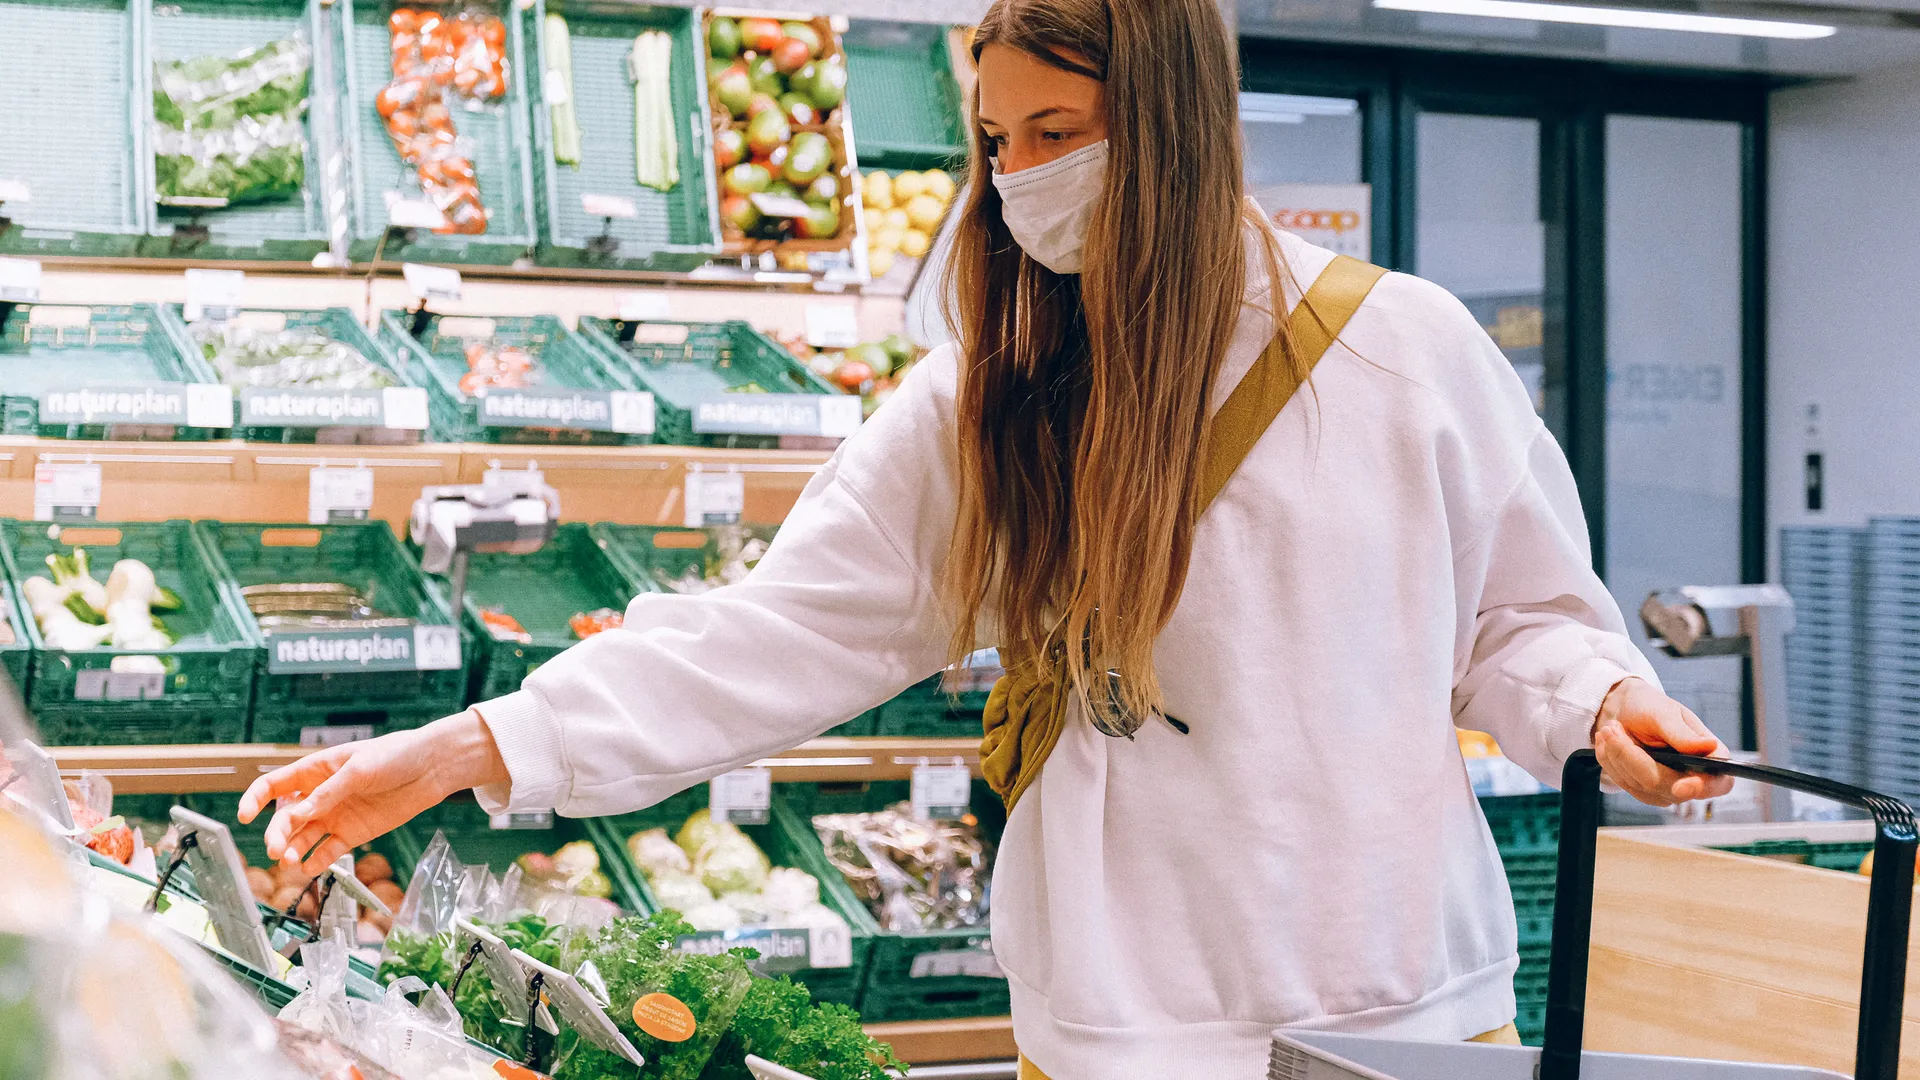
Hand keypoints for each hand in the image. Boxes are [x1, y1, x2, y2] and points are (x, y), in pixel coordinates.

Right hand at [238, 709, 508, 874]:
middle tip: (278, 850)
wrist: (432, 767)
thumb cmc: (396, 755)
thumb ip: (329, 794)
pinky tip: (310, 868)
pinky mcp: (353, 833)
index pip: (274, 786)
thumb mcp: (359, 769)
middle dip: (278, 834)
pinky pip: (329, 851)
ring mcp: (336, 816)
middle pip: (286, 818)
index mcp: (316, 770)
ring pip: (304, 838)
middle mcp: (320, 796)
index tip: (244, 816)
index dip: (254, 800)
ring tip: (290, 861)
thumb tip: (299, 814)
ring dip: (293, 850)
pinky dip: (317, 861)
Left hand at [1592, 677, 1734, 805]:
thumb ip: (1682, 733)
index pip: (1718, 783)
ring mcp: (1669, 789)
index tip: (1680, 787)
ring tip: (1610, 729)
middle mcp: (1693, 778)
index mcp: (1710, 756)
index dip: (1702, 787)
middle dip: (1632, 756)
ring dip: (1617, 755)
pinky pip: (1624, 784)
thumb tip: (1708, 746)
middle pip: (1665, 784)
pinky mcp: (1646, 792)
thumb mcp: (1664, 712)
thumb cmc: (1649, 707)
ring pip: (1640, 785)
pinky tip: (1606, 742)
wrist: (1622, 711)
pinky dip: (1610, 761)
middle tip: (1612, 729)